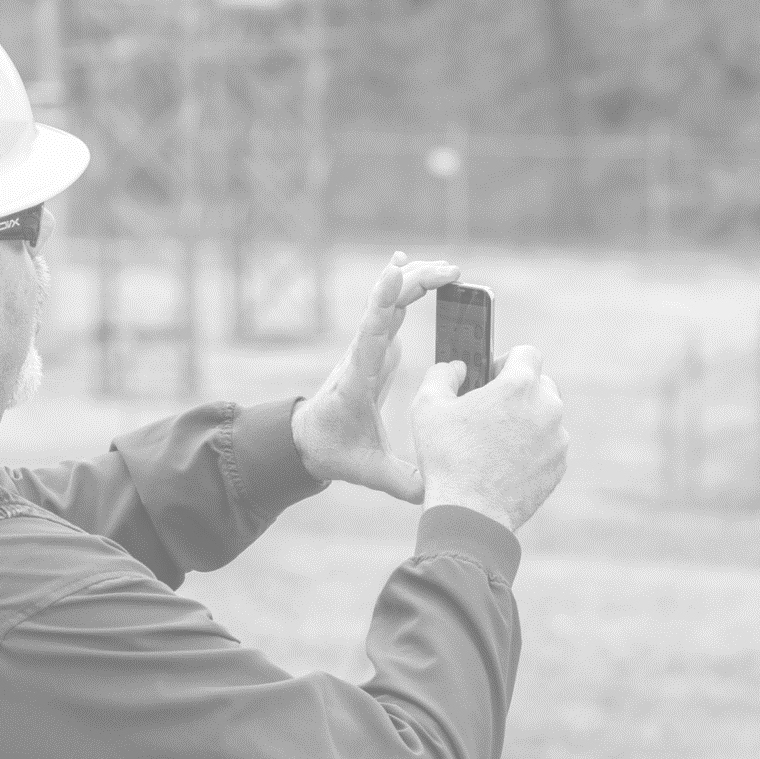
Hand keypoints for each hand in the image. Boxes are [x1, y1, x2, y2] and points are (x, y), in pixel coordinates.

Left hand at [291, 251, 461, 500]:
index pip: (371, 335)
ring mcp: (368, 348)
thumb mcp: (367, 470)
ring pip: (391, 303)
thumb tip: (433, 492)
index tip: (394, 274)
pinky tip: (411, 266)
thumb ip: (400, 480)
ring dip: (416, 282)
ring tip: (446, 269)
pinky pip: (390, 310)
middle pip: (386, 308)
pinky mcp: (375, 348)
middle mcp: (362, 355)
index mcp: (358, 379)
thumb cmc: (336, 451)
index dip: (382, 303)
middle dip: (415, 284)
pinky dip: (402, 287)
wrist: (309, 440)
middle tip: (450, 272)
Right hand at [411, 344, 567, 532]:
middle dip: (518, 391)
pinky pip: (549, 446)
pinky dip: (533, 448)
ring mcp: (557, 439)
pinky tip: (505, 463)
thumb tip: (455, 368)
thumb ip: (442, 374)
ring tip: (495, 442)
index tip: (491, 377)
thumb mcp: (427, 407)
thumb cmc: (447, 458)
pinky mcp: (559, 466)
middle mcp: (547, 408)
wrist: (471, 514)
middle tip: (490, 411)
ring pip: (546, 416)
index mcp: (519, 386)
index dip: (506, 360)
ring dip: (526, 420)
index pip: (527, 352)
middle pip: (541, 383)